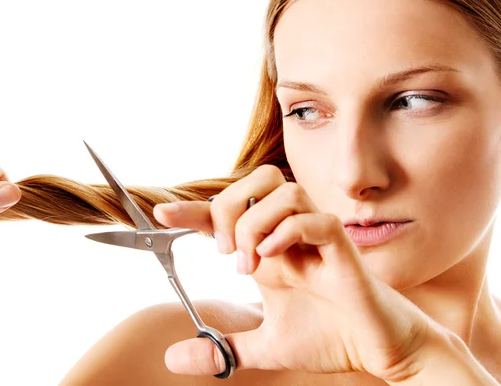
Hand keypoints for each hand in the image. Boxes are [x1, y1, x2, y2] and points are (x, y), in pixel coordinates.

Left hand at [154, 165, 442, 382]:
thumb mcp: (262, 347)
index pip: (228, 214)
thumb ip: (220, 350)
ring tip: (252, 264)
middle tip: (225, 253)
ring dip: (256, 223)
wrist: (375, 351)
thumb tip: (173, 356)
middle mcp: (291, 234)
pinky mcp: (343, 249)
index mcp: (270, 248)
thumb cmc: (327, 338)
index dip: (193, 210)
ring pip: (283, 191)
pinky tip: (276, 259)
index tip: (161, 216)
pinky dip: (288, 232)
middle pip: (257, 179)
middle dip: (229, 207)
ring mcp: (317, 238)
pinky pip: (316, 220)